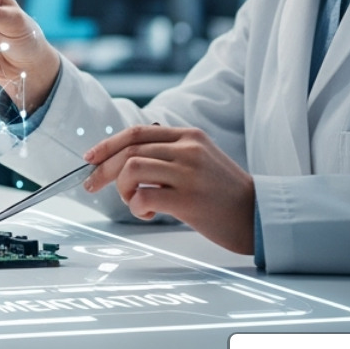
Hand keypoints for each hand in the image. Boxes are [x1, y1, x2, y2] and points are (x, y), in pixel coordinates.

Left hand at [82, 125, 255, 254]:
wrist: (259, 216)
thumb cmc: (224, 192)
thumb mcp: (201, 158)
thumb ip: (169, 152)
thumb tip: (125, 157)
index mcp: (189, 136)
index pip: (136, 132)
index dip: (107, 145)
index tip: (90, 158)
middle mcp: (188, 149)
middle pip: (128, 151)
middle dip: (102, 170)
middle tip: (92, 186)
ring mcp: (189, 173)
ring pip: (131, 169)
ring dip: (122, 189)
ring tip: (134, 201)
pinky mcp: (189, 200)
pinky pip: (143, 196)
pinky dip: (136, 206)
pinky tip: (148, 213)